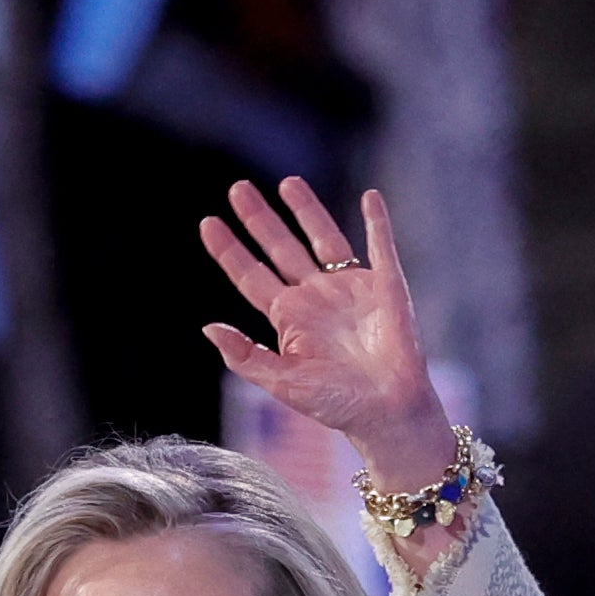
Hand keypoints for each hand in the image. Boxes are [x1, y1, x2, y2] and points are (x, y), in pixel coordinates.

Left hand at [198, 181, 457, 493]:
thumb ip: (245, 356)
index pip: (250, 276)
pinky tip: (369, 196)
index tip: (208, 222)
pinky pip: (380, 246)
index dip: (229, 250)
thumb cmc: (334, 404)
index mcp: (287, 318)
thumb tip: (208, 328)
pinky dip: (377, 222)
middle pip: (280, 248)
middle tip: (237, 189)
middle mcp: (314, 297)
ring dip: (307, 210)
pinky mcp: (385, 287)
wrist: (386, 412)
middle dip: (259, 219)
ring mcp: (349, 288)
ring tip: (287, 183)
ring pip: (324, 238)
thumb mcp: (281, 382)